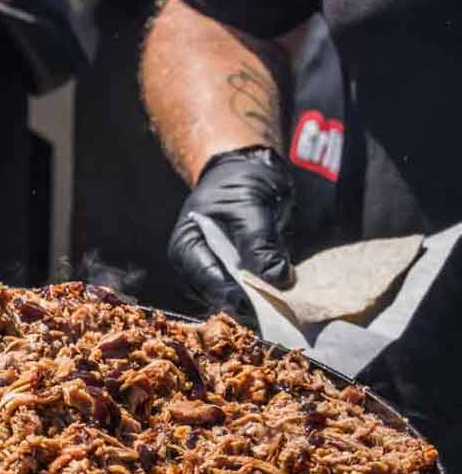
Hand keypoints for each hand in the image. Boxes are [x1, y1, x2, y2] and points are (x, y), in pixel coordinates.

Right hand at [168, 149, 294, 317]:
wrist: (245, 169)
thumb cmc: (239, 181)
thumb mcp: (250, 205)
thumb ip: (260, 243)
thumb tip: (277, 279)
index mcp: (186, 247)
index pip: (209, 281)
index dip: (237, 294)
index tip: (269, 299)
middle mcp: (194, 267)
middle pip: (220, 297)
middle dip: (251, 302)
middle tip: (283, 304)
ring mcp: (213, 273)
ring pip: (234, 301)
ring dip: (259, 302)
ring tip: (286, 299)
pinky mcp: (232, 276)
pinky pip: (246, 295)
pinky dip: (264, 295)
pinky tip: (281, 291)